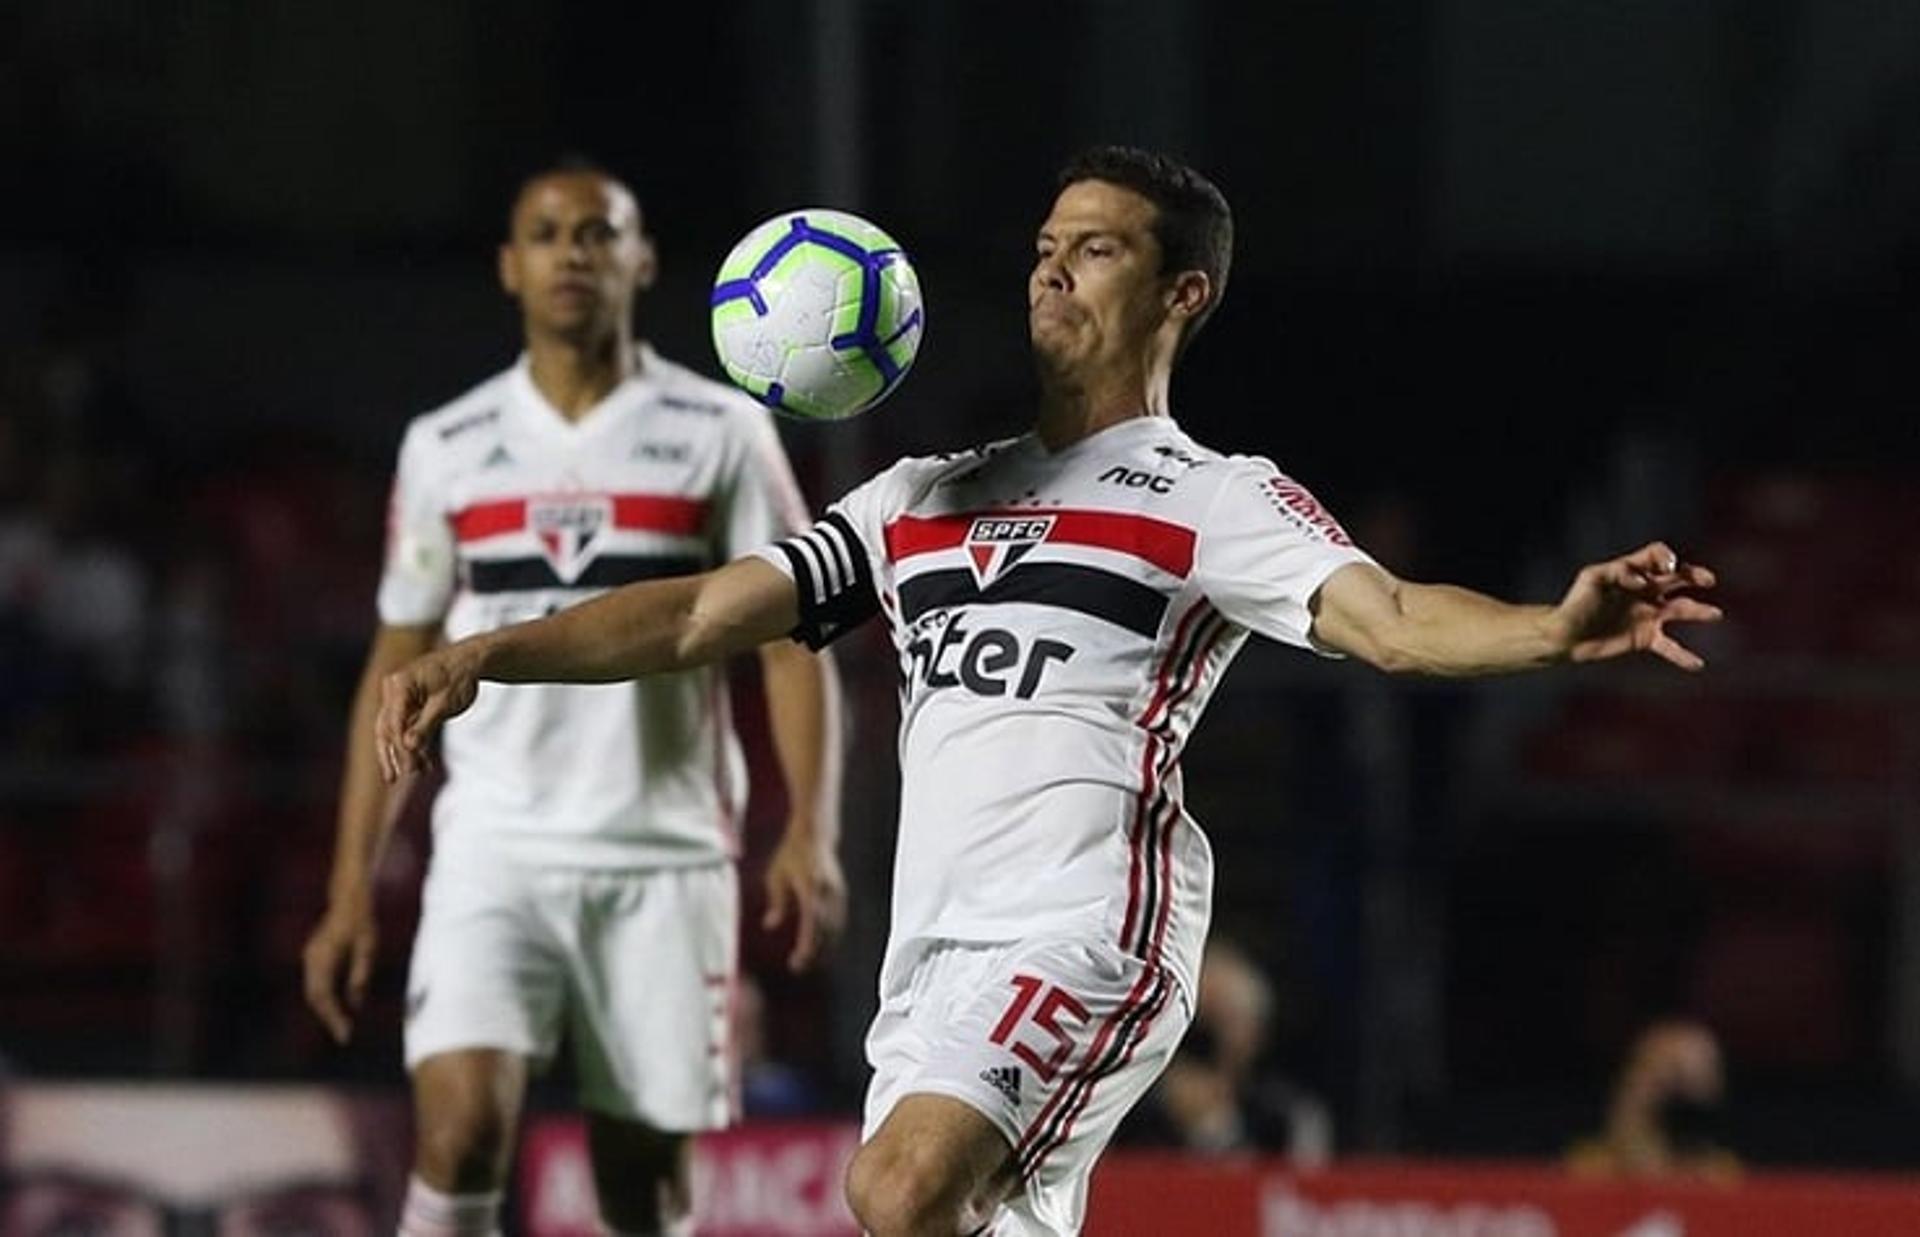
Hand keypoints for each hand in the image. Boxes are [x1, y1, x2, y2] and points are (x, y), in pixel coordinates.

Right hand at [302, 900, 377, 1044]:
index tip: (345, 1034)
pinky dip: (325, 1000)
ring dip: (326, 1011)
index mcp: (324, 957)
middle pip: (314, 997)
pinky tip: (339, 1011)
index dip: (333, 1017)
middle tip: (344, 1037)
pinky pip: (316, 985)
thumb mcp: (368, 948)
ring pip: (313, 993)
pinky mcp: (314, 958)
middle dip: (328, 1018)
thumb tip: (355, 1004)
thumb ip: (360, 974)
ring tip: (342, 1028)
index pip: (324, 996)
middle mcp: (312, 959)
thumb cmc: (362, 922)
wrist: (348, 900)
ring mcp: (310, 958)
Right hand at [375, 645, 480, 781]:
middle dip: (392, 754)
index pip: (394, 722)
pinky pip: (408, 726)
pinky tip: (424, 763)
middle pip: (386, 727)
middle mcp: (394, 688)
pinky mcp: (410, 702)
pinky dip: (416, 742)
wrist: (472, 659)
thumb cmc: (460, 676)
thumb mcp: (445, 703)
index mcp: (400, 684)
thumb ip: (425, 725)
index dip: (399, 747)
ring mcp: (400, 695)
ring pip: (397, 729)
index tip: (406, 768)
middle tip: (392, 779)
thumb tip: (407, 747)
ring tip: (415, 773)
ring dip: (406, 751)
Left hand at [761, 820, 846, 971]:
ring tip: (808, 960)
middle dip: (814, 953)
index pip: (811, 926)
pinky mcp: (841, 893)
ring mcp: (837, 894)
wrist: (815, 835)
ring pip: (834, 929)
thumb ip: (776, 902)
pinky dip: (831, 935)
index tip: (797, 962)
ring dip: (823, 946)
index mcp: (811, 890)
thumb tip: (770, 926)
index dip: (806, 947)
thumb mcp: (776, 876)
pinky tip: (822, 944)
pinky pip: (838, 920)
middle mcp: (827, 894)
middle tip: (798, 966)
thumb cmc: (792, 853)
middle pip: (825, 932)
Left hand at [1555, 541, 1722, 670]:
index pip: (1657, 555)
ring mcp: (1647, 615)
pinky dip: (1684, 656)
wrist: (1565, 635)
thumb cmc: (1576, 602)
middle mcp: (1645, 591)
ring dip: (1699, 611)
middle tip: (1708, 580)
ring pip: (1681, 610)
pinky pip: (1670, 647)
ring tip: (1716, 614)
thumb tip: (1642, 580)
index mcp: (1632, 571)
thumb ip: (1618, 572)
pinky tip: (1698, 664)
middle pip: (1677, 578)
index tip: (1663, 570)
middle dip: (1694, 576)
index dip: (1665, 558)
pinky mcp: (1645, 639)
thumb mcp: (1592, 579)